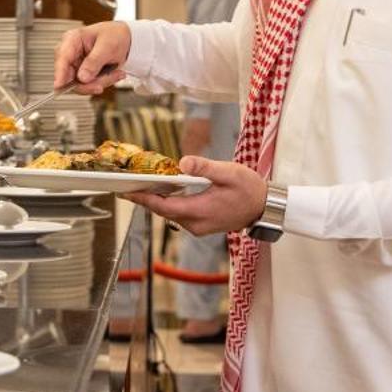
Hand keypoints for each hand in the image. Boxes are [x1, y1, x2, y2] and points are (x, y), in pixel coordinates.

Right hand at [52, 22, 130, 93]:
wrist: (125, 39)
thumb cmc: (114, 35)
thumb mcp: (107, 46)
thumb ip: (94, 62)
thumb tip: (82, 78)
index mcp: (72, 40)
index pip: (62, 59)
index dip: (59, 74)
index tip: (59, 86)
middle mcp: (70, 53)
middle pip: (69, 77)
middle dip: (89, 83)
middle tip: (104, 83)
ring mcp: (76, 65)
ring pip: (80, 84)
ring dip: (100, 82)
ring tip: (116, 74)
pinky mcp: (82, 73)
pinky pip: (88, 85)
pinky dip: (102, 82)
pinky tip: (113, 74)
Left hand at [127, 156, 267, 235]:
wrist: (265, 207)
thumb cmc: (249, 189)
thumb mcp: (229, 172)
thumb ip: (205, 168)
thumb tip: (183, 163)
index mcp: (201, 211)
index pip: (164, 206)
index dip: (143, 199)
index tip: (126, 192)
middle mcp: (196, 224)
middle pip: (163, 211)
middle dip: (145, 198)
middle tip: (127, 186)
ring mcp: (198, 227)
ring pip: (170, 214)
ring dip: (157, 201)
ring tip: (141, 185)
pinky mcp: (201, 226)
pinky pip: (179, 215)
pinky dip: (169, 204)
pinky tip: (164, 191)